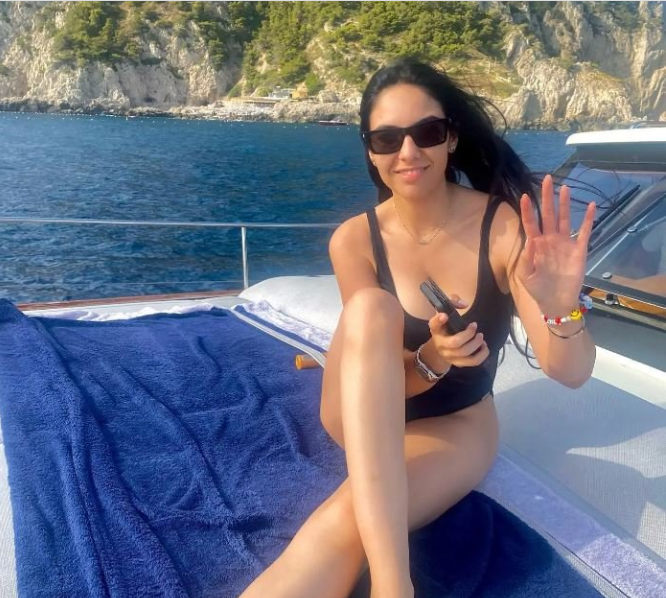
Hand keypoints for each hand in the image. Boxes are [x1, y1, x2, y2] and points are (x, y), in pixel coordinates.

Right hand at [426, 295, 489, 367]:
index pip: (434, 325)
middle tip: (474, 326)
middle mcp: (441, 343)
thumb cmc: (445, 328)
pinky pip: (472, 362)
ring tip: (481, 337)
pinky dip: (482, 354)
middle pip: (455, 343)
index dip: (439, 320)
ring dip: (476, 344)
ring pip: (464, 353)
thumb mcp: (445, 313)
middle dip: (468, 334)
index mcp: (436, 329)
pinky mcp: (458, 363)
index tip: (445, 315)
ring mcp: (449, 355)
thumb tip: (464, 304)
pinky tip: (484, 347)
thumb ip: (453, 302)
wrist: (439, 348)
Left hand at [516, 174, 595, 313]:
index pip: (530, 224)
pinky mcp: (579, 250)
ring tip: (565, 187)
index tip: (525, 196)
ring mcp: (565, 244)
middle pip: (548, 215)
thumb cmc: (538, 290)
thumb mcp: (526, 277)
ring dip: (565, 204)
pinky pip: (584, 232)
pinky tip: (591, 206)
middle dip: (547, 198)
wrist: (556, 303)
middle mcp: (550, 240)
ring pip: (564, 219)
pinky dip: (588, 219)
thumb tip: (529, 241)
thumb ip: (526, 260)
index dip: (528, 210)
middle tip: (547, 179)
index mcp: (536, 246)